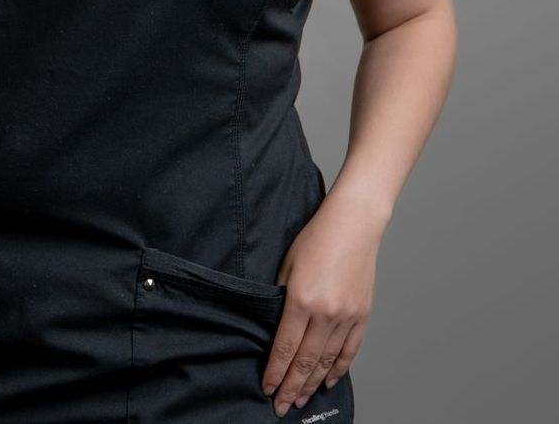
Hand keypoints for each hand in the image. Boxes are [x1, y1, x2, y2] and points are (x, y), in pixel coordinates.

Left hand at [261, 190, 384, 415]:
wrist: (354, 224)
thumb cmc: (316, 237)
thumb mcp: (287, 264)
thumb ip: (281, 296)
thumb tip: (275, 324)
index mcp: (302, 299)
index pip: (285, 347)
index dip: (275, 372)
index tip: (267, 388)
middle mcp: (326, 313)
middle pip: (305, 361)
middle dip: (291, 387)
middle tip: (281, 406)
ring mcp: (347, 316)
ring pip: (327, 361)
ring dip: (312, 383)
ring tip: (300, 399)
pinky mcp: (362, 314)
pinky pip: (349, 350)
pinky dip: (338, 369)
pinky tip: (328, 380)